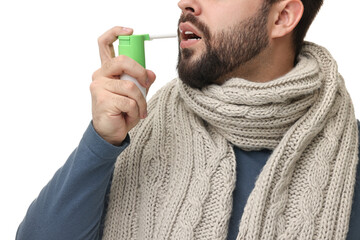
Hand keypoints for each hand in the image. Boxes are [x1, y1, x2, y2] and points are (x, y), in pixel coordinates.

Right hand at [90, 26, 155, 144]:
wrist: (111, 132)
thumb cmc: (121, 111)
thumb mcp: (135, 93)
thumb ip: (142, 80)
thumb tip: (151, 73)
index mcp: (108, 70)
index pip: (105, 43)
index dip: (116, 33)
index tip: (130, 31)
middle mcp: (100, 75)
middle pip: (122, 61)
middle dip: (140, 72)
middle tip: (146, 84)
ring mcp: (99, 87)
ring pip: (131, 86)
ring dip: (141, 101)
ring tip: (139, 110)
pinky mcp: (102, 99)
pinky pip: (129, 101)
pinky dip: (136, 110)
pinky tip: (130, 116)